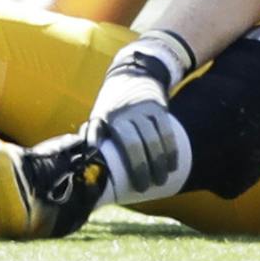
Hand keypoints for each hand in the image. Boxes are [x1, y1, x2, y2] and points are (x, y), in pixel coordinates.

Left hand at [84, 30, 194, 193]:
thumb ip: (94, 136)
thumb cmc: (112, 105)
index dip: (128, 165)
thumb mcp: (98, 116)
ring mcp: (143, 109)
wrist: (132, 73)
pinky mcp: (158, 107)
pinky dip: (171, 149)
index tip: (131, 184)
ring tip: (162, 179)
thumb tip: (86, 164)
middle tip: (147, 187)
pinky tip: (172, 164)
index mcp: (107, 117)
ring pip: (154, 138)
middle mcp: (125, 112)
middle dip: (143, 168)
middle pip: (136, 144)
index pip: (119, 145)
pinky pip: (167, 131)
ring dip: (160, 162)